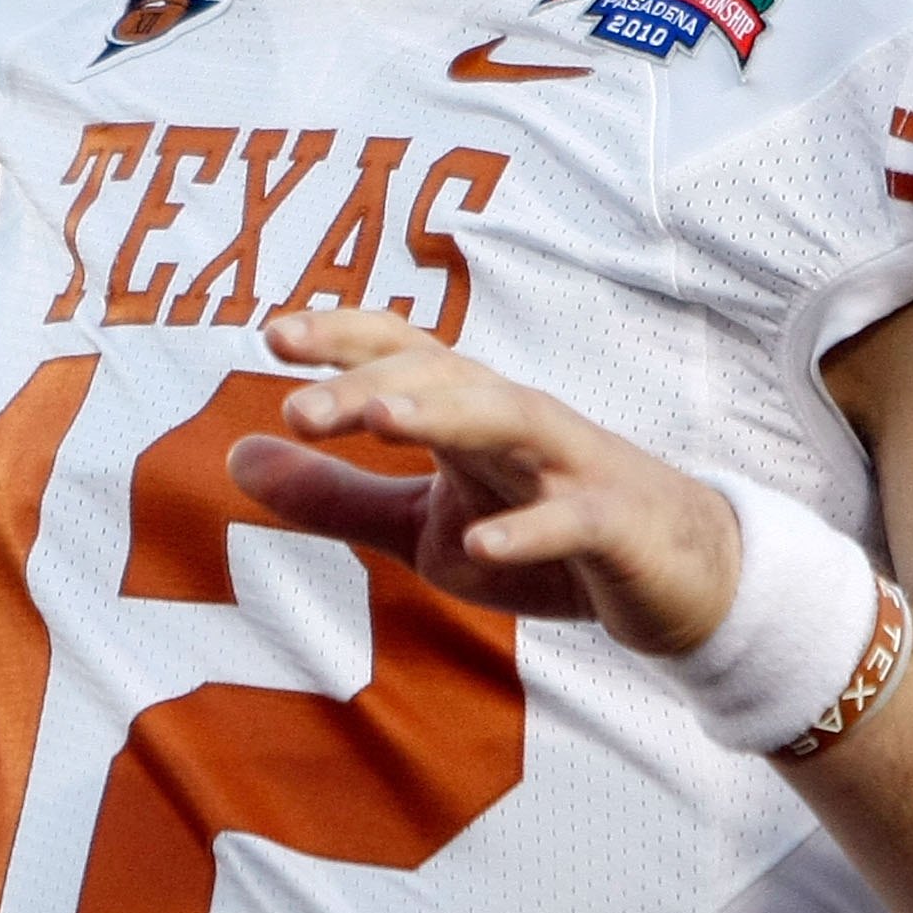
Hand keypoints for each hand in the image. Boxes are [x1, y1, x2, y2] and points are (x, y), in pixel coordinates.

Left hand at [227, 309, 741, 656]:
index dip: (343, 337)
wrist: (677, 580)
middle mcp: (518, 420)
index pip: (404, 353)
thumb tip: (234, 454)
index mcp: (470, 413)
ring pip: (507, 420)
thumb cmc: (546, 539)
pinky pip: (571, 522)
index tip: (272, 332)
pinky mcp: (615, 526)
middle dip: (371, 383)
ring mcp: (571, 467)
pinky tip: (482, 547)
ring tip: (378, 422)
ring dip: (444, 413)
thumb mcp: (425, 528)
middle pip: (444, 376)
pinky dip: (529, 531)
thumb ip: (335, 498)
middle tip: (295, 405)